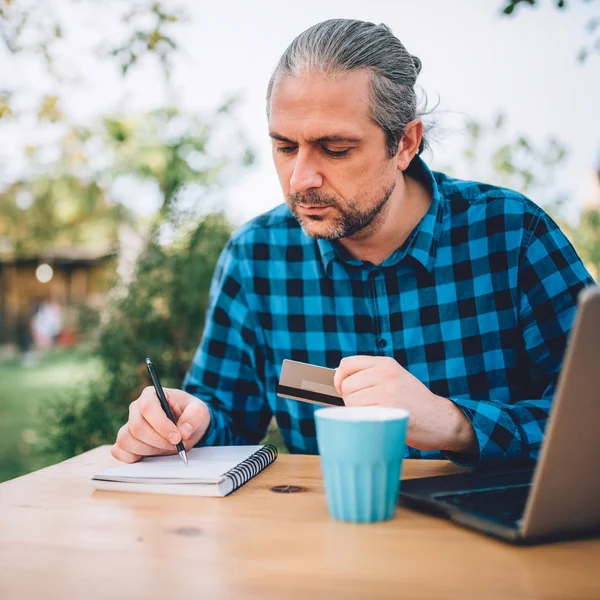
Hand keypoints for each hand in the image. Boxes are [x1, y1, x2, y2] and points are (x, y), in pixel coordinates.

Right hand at [111, 387, 210, 462]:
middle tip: (176, 446)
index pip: (148, 407)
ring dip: (149, 450)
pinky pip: (119, 451)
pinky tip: (149, 456)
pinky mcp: (126, 441)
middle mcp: (136, 408)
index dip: (161, 424)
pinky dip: (132, 457)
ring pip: (127, 440)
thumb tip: (184, 430)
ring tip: (167, 449)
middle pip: (137, 427)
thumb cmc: (190, 414)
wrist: (185, 427)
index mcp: (152, 394)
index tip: (177, 437)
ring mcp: (128, 425)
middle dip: (158, 441)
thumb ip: (194, 416)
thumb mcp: (199, 411)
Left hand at [333, 356, 475, 453]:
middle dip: (350, 399)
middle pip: (347, 385)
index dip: (339, 378)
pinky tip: (378, 420)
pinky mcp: (389, 409)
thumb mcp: (395, 378)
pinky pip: (361, 414)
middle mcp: (386, 374)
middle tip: (366, 406)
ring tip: (375, 413)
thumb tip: (339, 381)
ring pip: (351, 401)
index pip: (347, 363)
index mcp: (385, 364)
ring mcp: (388, 391)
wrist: (441, 419)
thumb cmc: (414, 402)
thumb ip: (371, 375)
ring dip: (356, 411)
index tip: (341, 388)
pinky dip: (364, 420)